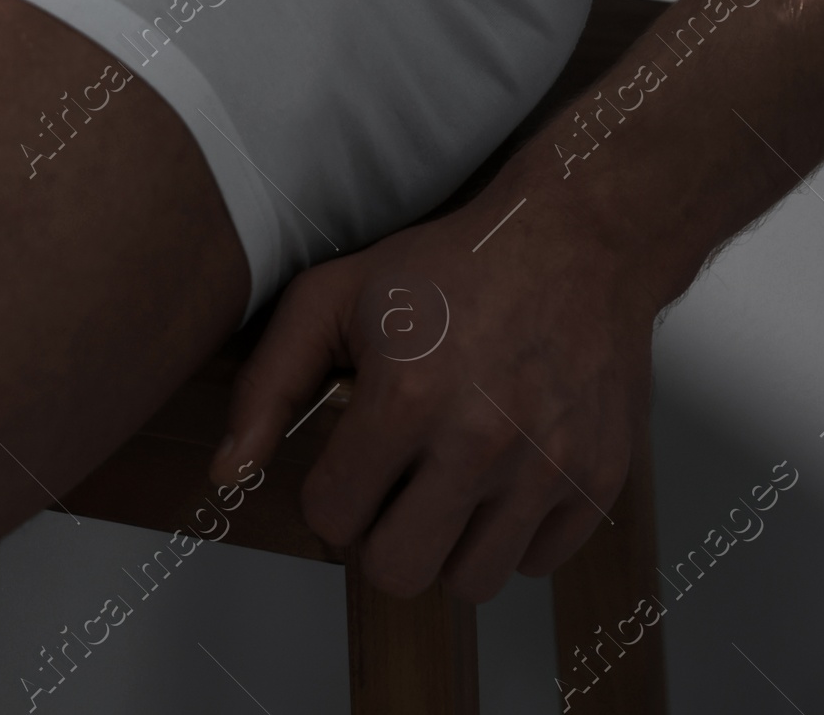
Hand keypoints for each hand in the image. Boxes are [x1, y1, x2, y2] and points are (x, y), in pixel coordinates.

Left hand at [208, 185, 654, 601]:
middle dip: (382, 533)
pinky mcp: (598, 480)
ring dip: (449, 541)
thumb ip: (269, 385)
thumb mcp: (335, 297)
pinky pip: (536, 564)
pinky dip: (513, 534)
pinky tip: (504, 472)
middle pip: (398, 573)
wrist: (575, 238)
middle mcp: (480, 442)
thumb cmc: (451, 265)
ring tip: (449, 480)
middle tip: (395, 483)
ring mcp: (547, 467)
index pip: (333, 519)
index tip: (352, 455)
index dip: (332, 490)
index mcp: (406, 397)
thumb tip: (225, 476)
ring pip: (470, 583)